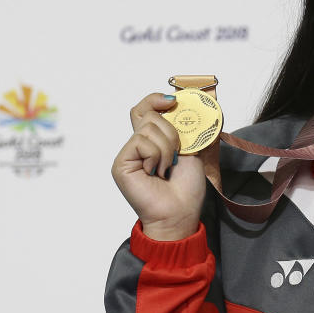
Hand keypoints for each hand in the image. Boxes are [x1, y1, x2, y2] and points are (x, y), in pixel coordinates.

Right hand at [111, 93, 206, 240]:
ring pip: (149, 128)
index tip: (172, 101)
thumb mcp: (191, 150)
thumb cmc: (186, 188)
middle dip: (172, 133)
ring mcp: (128, 153)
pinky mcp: (121, 162)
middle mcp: (137, 145)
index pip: (146, 109)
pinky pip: (141, 142)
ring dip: (167, 148)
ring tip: (166, 168)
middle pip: (149, 115)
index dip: (156, 100)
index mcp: (153, 141)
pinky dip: (156, 156)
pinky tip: (156, 172)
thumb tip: (185, 104)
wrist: (179, 212)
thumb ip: (184, 129)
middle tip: (176, 155)